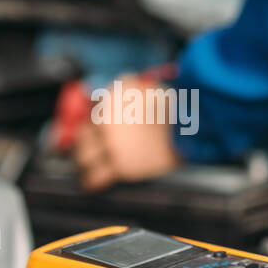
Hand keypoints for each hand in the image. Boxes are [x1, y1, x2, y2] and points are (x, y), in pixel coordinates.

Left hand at [73, 75, 182, 190]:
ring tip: (84, 166)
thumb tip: (112, 92)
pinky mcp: (120, 166)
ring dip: (83, 160)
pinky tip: (89, 183)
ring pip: (85, 156)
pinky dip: (91, 180)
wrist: (185, 128)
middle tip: (84, 145)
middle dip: (83, 141)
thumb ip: (125, 84)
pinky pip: (97, 176)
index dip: (91, 122)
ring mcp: (111, 146)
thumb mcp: (145, 84)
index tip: (92, 128)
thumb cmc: (170, 107)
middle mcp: (105, 123)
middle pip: (82, 135)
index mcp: (110, 101)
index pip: (91, 113)